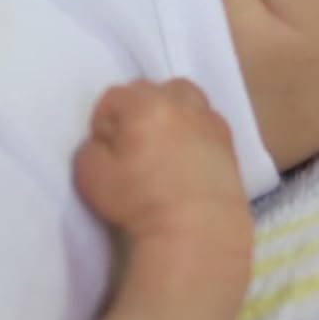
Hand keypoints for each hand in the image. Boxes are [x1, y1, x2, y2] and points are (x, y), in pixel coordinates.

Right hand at [73, 77, 251, 249]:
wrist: (197, 229)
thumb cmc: (139, 202)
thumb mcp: (89, 174)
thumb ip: (91, 147)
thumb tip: (106, 141)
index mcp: (144, 106)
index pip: (113, 97)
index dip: (104, 121)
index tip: (106, 147)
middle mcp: (180, 103)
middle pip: (151, 90)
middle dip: (137, 110)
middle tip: (133, 143)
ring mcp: (208, 120)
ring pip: (185, 97)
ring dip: (171, 111)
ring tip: (164, 142)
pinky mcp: (229, 141)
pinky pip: (207, 120)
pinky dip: (195, 128)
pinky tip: (189, 155)